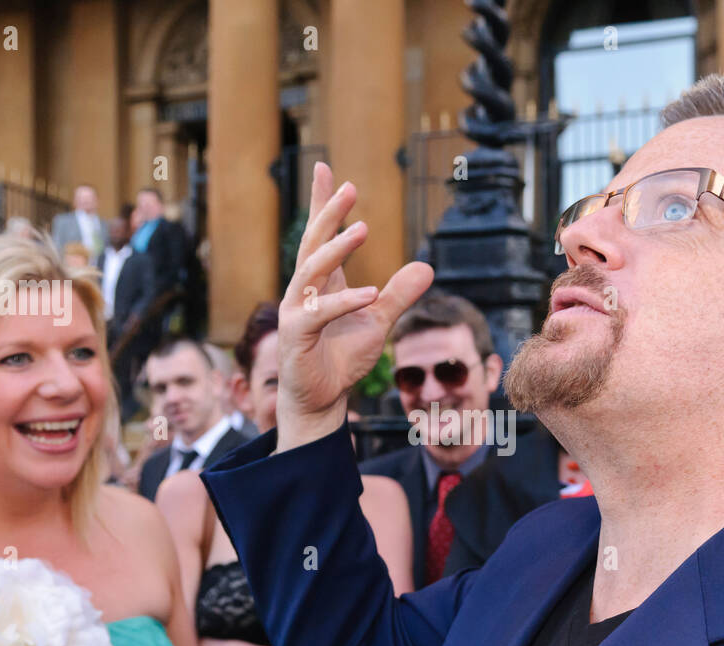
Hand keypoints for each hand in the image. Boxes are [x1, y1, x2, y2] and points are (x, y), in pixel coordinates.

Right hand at [275, 162, 433, 450]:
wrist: (322, 398)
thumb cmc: (342, 358)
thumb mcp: (379, 321)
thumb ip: (399, 294)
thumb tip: (427, 267)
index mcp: (322, 281)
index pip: (319, 235)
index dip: (322, 203)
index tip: (325, 169)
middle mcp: (305, 290)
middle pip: (313, 242)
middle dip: (329, 213)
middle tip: (351, 187)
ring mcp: (296, 311)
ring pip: (312, 271)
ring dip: (336, 249)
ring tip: (364, 229)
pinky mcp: (295, 335)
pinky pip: (318, 313)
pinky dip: (344, 302)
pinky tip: (369, 294)